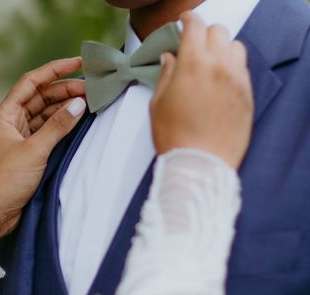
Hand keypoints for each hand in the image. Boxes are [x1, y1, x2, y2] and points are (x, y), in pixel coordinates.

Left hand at [0, 58, 86, 244]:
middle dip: (65, 91)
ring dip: (64, 108)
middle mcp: (10, 123)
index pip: (31, 83)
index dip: (55, 70)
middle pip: (40, 98)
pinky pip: (46, 133)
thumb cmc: (4, 182)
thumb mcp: (34, 151)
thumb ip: (58, 126)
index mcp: (4, 116)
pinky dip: (61, 127)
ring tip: (89, 103)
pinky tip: (77, 122)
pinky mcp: (26, 154)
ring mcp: (18, 139)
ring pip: (44, 115)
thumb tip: (78, 104)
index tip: (78, 62)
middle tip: (92, 88)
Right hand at [150, 12, 253, 169]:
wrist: (200, 164)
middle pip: (218, 32)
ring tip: (210, 64)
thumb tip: (170, 58)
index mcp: (193, 64)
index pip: (196, 26)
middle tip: (193, 46)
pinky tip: (219, 82)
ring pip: (235, 47)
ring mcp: (237, 79)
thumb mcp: (158, 104)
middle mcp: (219, 66)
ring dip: (222, 49)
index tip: (184, 21)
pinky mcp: (247, 95)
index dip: (188, 20)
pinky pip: (243, 69)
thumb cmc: (174, 137)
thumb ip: (166, 74)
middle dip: (204, 34)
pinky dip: (231, 68)